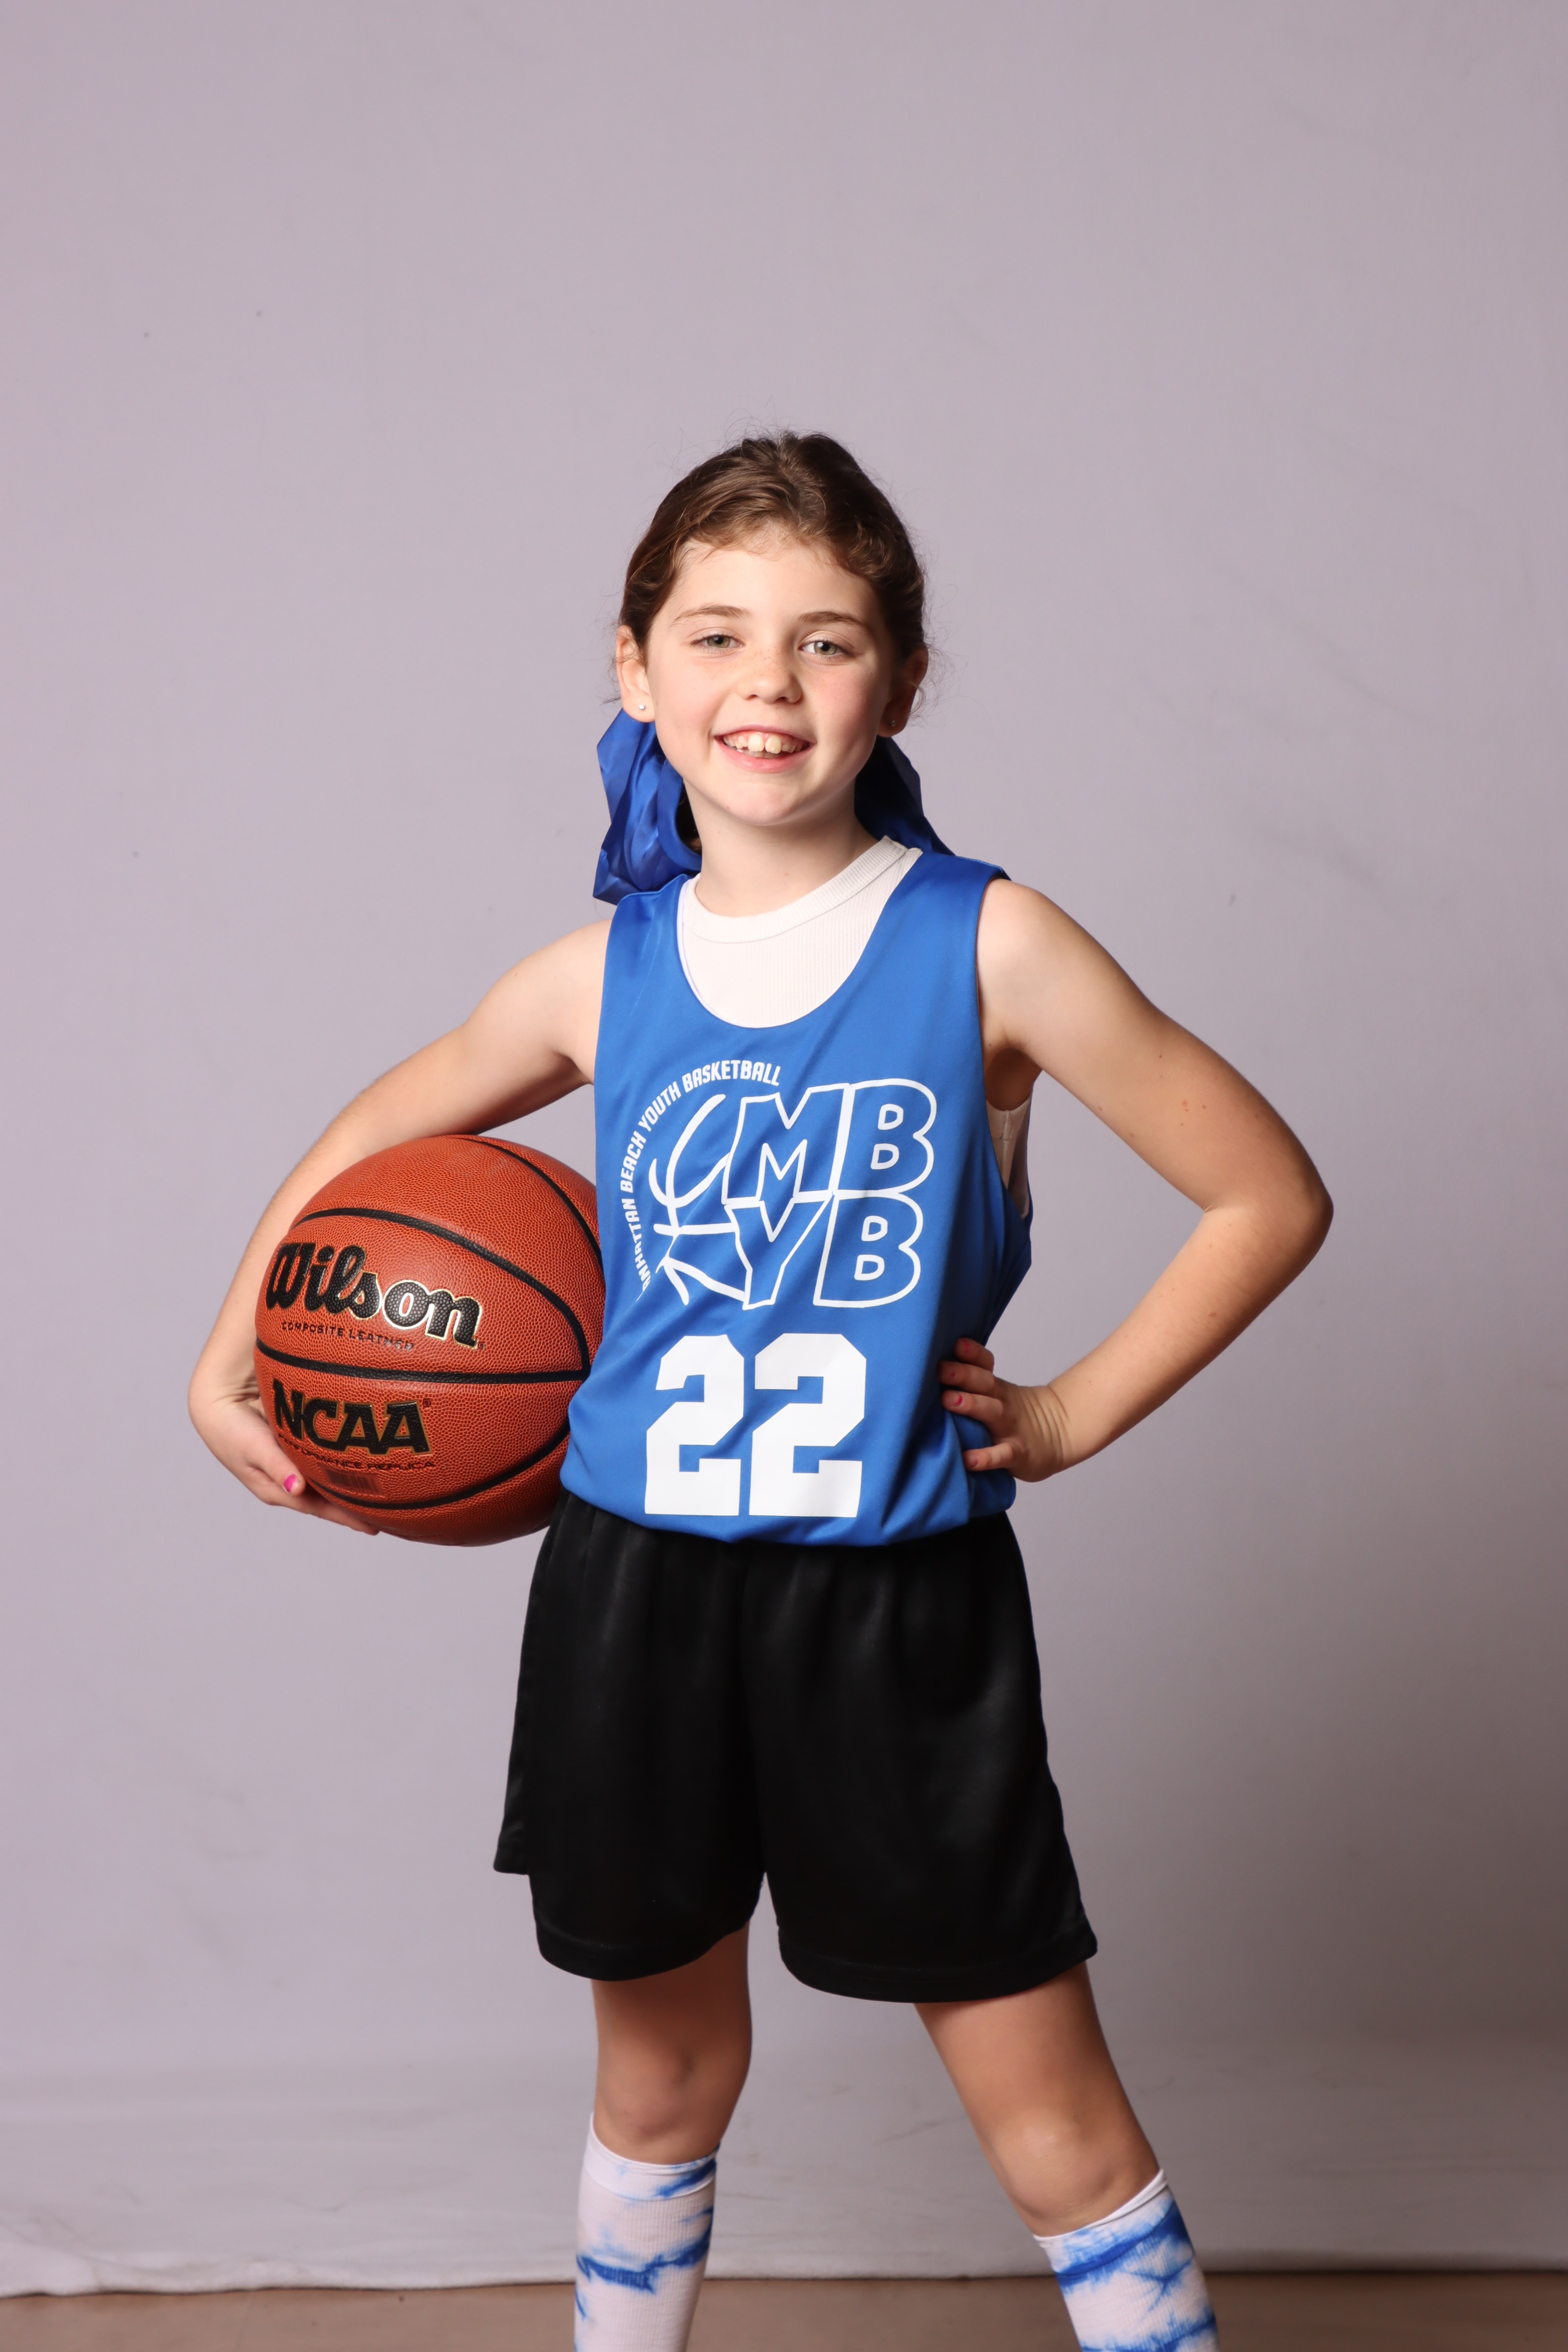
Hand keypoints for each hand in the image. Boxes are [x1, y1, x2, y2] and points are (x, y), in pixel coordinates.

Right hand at [189, 1371, 376, 1533]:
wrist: (217, 1403)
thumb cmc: (232, 1428)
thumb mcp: (255, 1448)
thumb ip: (277, 1466)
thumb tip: (297, 1489)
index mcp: (278, 1489)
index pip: (319, 1507)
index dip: (345, 1517)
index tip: (373, 1527)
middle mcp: (288, 1482)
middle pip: (327, 1500)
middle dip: (354, 1509)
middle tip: (389, 1517)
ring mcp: (291, 1467)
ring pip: (326, 1484)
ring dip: (350, 1491)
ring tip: (382, 1498)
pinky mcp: (294, 1450)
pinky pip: (322, 1464)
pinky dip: (341, 1469)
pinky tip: (361, 1468)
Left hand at [938, 1337, 1072, 1482]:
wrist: (1058, 1434)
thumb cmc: (1013, 1413)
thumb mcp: (997, 1393)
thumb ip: (970, 1382)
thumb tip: (928, 1370)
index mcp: (994, 1387)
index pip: (984, 1365)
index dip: (972, 1353)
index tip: (956, 1344)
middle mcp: (1000, 1402)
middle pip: (983, 1383)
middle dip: (963, 1374)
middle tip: (942, 1368)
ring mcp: (1009, 1427)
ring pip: (990, 1412)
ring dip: (970, 1404)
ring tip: (949, 1400)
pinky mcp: (1017, 1453)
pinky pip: (1001, 1455)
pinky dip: (986, 1458)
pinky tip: (968, 1460)